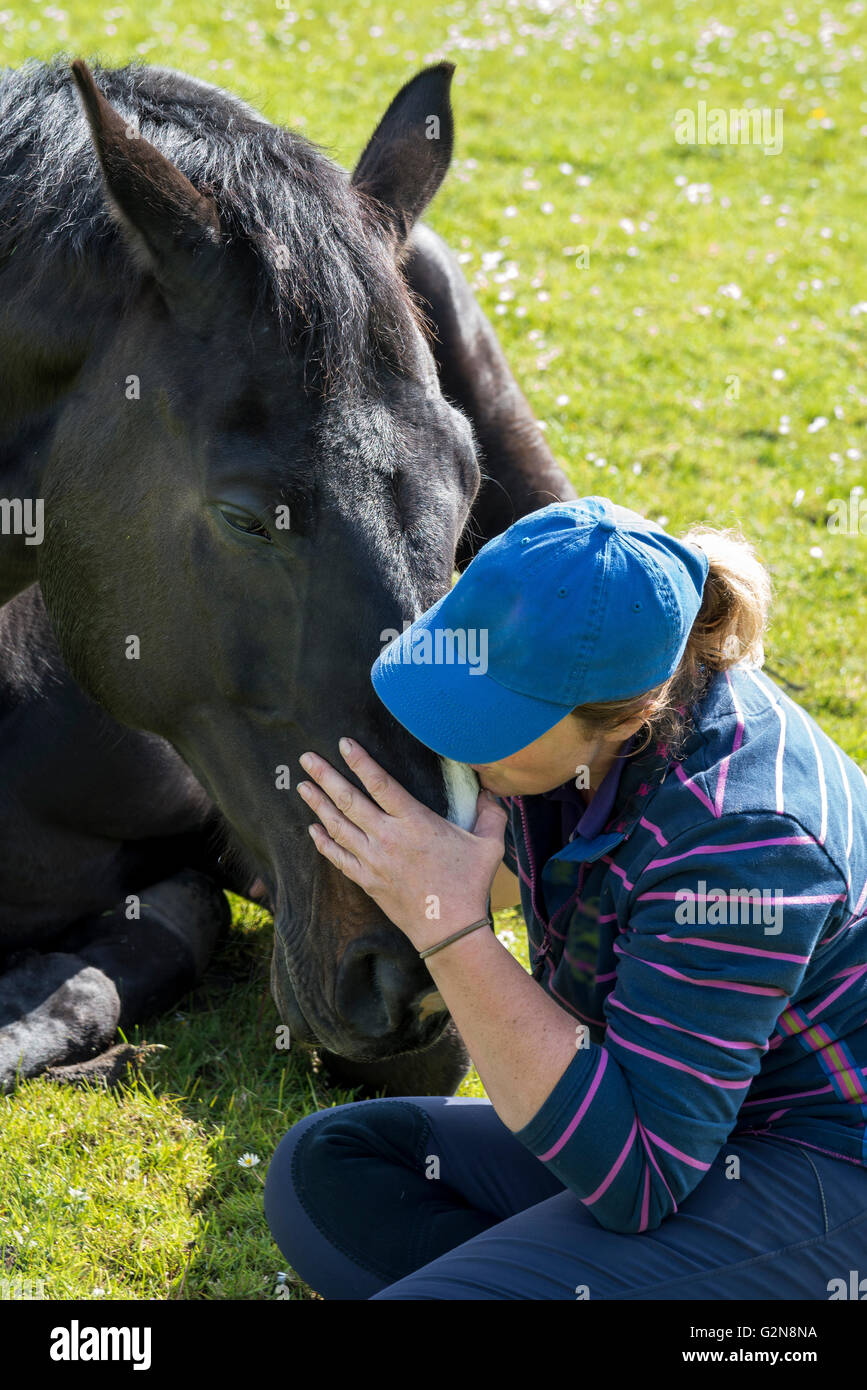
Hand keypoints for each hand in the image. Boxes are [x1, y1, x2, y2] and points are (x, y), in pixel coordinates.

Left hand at [296, 737, 507, 950]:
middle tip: (306, 759)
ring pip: (338, 826)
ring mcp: (373, 860)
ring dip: (318, 804)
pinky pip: (337, 857)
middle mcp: (387, 838)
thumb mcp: (489, 845)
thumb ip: (491, 814)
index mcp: (415, 822)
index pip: (381, 784)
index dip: (360, 762)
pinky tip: (313, 829)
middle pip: (349, 801)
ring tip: (302, 786)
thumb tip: (493, 792)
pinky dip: (323, 842)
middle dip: (325, 777)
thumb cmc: (470, 885)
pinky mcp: (367, 880)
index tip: (344, 744)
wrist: (449, 930)